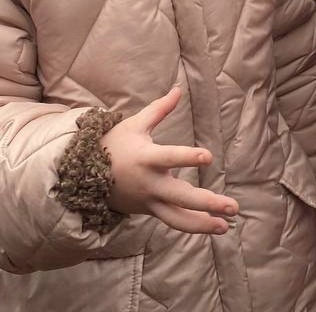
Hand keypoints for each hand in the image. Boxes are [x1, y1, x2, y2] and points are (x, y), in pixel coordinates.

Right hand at [102, 87, 238, 234]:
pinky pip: (172, 221)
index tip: (208, 156)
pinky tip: (216, 226)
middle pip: (180, 197)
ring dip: (202, 224)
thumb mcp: (134, 124)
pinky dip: (193, 226)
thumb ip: (160, 109)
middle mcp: (149, 183)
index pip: (170, 158)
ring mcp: (149, 201)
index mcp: (146, 158)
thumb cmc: (113, 145)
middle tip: (232, 207)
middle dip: (207, 203)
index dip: (188, 157)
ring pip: (176, 219)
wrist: (83, 176)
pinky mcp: (149, 211)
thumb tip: (178, 89)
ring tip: (226, 226)